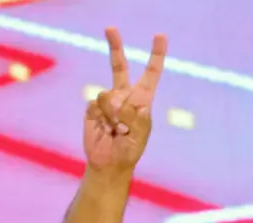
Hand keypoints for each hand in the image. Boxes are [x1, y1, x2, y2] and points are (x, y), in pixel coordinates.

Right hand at [83, 27, 167, 173]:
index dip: (156, 55)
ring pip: (106, 95)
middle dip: (115, 46)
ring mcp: (107, 101)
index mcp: (142, 99)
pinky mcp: (92, 108)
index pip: (151, 73)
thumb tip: (121, 102)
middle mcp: (124, 95)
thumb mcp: (139, 135)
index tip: (160, 36)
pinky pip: (94, 105)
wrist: (108, 163)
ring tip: (115, 129)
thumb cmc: (129, 150)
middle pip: (119, 65)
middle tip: (110, 28)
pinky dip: (100, 118)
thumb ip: (134, 117)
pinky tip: (104, 129)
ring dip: (111, 114)